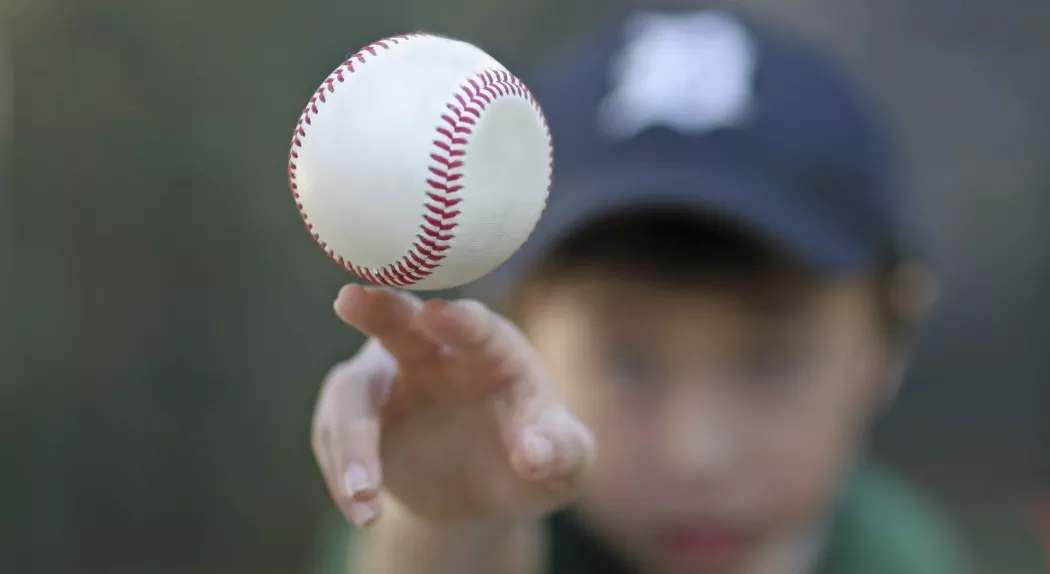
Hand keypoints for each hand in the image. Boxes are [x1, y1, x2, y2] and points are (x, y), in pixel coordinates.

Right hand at [311, 284, 595, 527]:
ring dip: (352, 441)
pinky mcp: (356, 413)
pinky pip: (333, 433)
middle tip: (348, 300)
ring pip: (353, 392)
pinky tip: (364, 511)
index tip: (437, 315)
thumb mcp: (567, 461)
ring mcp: (390, 378)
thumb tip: (533, 455)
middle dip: (377, 308)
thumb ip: (563, 451)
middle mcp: (435, 350)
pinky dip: (342, 470)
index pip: (476, 327)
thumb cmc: (537, 458)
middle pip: (401, 320)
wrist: (488, 489)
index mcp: (493, 349)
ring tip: (365, 495)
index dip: (458, 320)